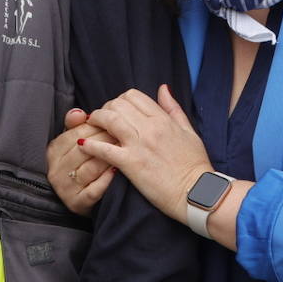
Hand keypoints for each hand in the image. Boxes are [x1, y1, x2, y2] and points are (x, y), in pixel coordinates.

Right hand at [46, 108, 117, 216]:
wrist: (84, 197)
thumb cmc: (82, 163)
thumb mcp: (74, 143)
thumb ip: (75, 125)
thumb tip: (79, 112)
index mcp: (53, 151)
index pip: (75, 134)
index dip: (96, 127)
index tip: (114, 123)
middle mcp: (55, 170)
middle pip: (83, 151)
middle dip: (105, 141)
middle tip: (124, 136)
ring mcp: (65, 188)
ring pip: (89, 169)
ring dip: (108, 159)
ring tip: (125, 151)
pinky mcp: (77, 204)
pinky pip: (94, 190)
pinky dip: (106, 180)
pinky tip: (118, 171)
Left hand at [75, 84, 212, 222]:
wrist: (199, 193)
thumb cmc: (195, 165)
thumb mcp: (189, 132)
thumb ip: (173, 109)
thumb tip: (163, 88)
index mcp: (163, 119)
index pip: (133, 96)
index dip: (120, 100)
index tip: (116, 110)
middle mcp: (150, 128)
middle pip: (117, 105)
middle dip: (105, 109)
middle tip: (101, 119)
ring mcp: (139, 145)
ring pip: (108, 119)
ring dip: (95, 120)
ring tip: (90, 127)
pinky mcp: (131, 164)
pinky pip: (103, 149)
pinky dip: (90, 145)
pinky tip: (83, 145)